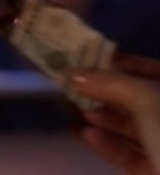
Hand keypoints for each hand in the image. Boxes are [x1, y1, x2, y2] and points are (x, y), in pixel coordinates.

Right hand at [69, 53, 159, 174]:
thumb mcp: (146, 98)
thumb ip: (109, 82)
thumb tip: (73, 73)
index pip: (152, 69)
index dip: (121, 63)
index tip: (88, 62)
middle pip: (139, 100)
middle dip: (106, 93)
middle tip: (73, 87)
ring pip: (134, 128)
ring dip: (102, 119)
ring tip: (74, 111)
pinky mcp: (157, 173)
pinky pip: (131, 155)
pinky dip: (108, 144)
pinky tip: (86, 135)